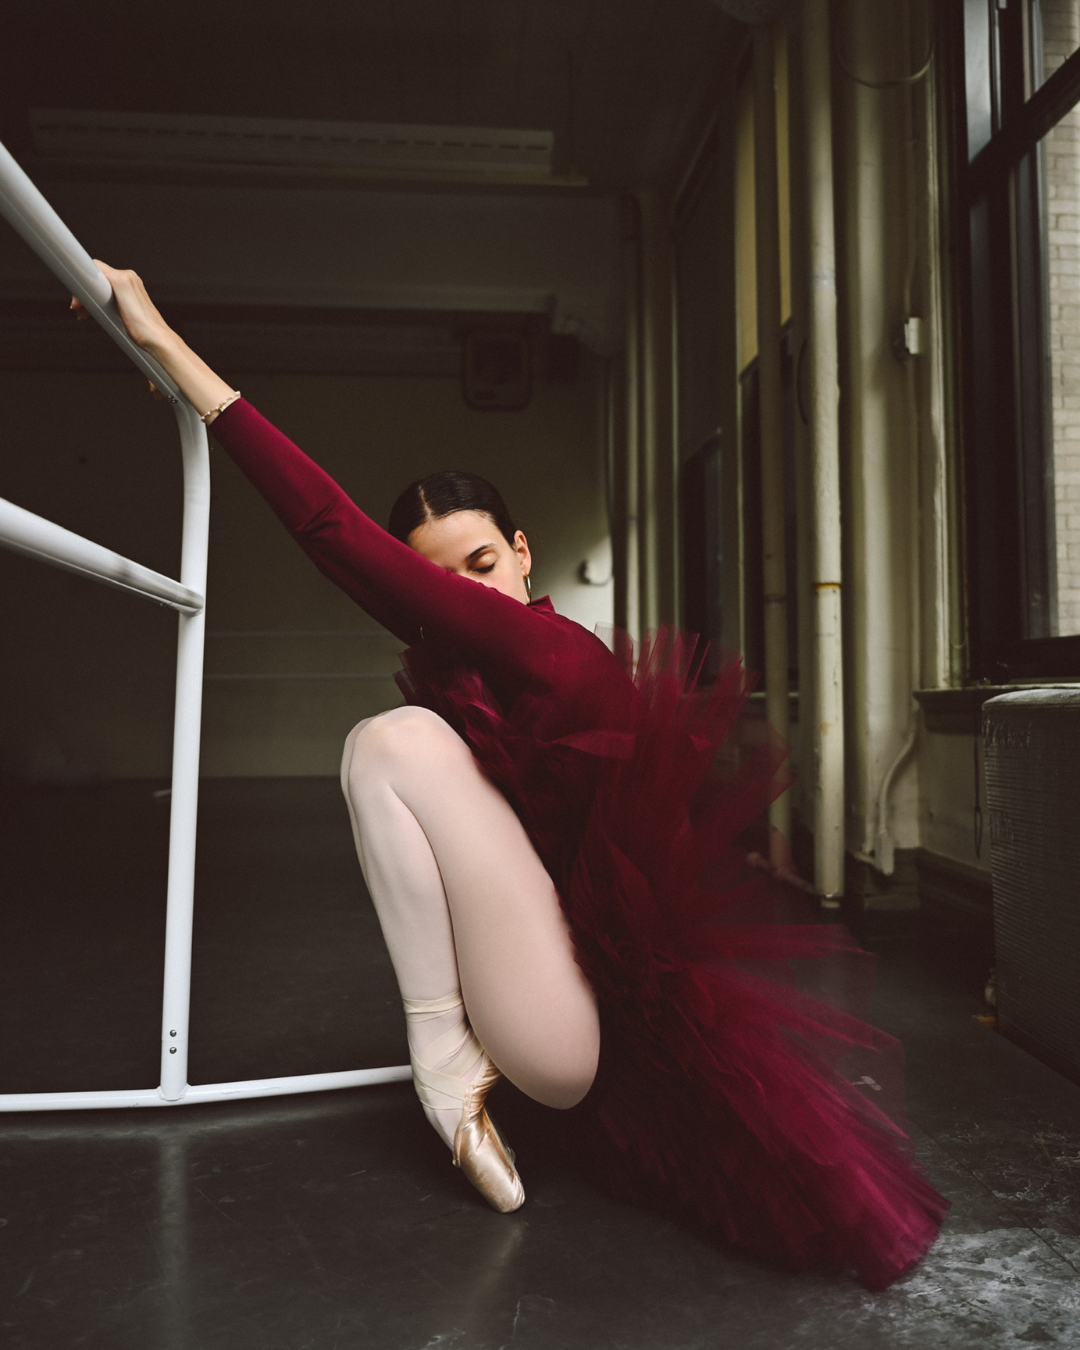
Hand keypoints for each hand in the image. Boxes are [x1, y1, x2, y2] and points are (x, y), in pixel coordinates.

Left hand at [70, 261, 233, 416]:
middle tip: (79, 313)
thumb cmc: (155, 349)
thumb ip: (149, 362)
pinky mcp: (119, 282)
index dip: (92, 298)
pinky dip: (82, 280)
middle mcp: (131, 281)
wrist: (161, 346)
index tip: (84, 314)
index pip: (106, 285)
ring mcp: (125, 279)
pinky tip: (76, 299)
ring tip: (78, 311)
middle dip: (84, 295)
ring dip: (81, 291)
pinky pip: (94, 272)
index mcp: (135, 293)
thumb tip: (155, 393)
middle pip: (97, 277)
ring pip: (94, 274)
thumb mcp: (146, 348)